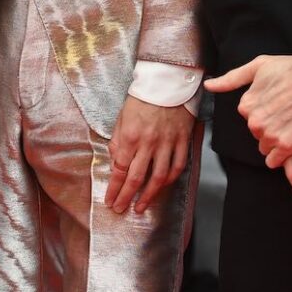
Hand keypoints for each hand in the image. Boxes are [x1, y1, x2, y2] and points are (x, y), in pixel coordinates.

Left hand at [105, 95, 194, 214]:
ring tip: (141, 207)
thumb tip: (116, 162)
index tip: (109, 200)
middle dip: (126, 197)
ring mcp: (167, 143)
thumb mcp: (121, 118)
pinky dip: (170, 180)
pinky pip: (177, 166)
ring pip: (158, 177)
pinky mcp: (182, 141)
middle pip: (137, 178)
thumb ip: (118, 141)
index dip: (114, 188)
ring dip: (149, 195)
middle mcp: (148, 143)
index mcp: (130, 137)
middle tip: (120, 209)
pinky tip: (162, 188)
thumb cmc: (142, 98)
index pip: (120, 170)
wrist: (168, 82)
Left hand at [206, 54, 291, 165]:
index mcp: (246, 105)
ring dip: (275, 141)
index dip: (264, 110)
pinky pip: (274, 161)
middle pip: (256, 132)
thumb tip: (209, 86)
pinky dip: (281, 156)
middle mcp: (254, 122)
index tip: (278, 103)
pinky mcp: (286, 146)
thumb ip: (232, 78)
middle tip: (288, 114)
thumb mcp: (260, 66)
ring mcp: (270, 135)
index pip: (248, 116)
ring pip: (265, 147)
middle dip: (268, 126)